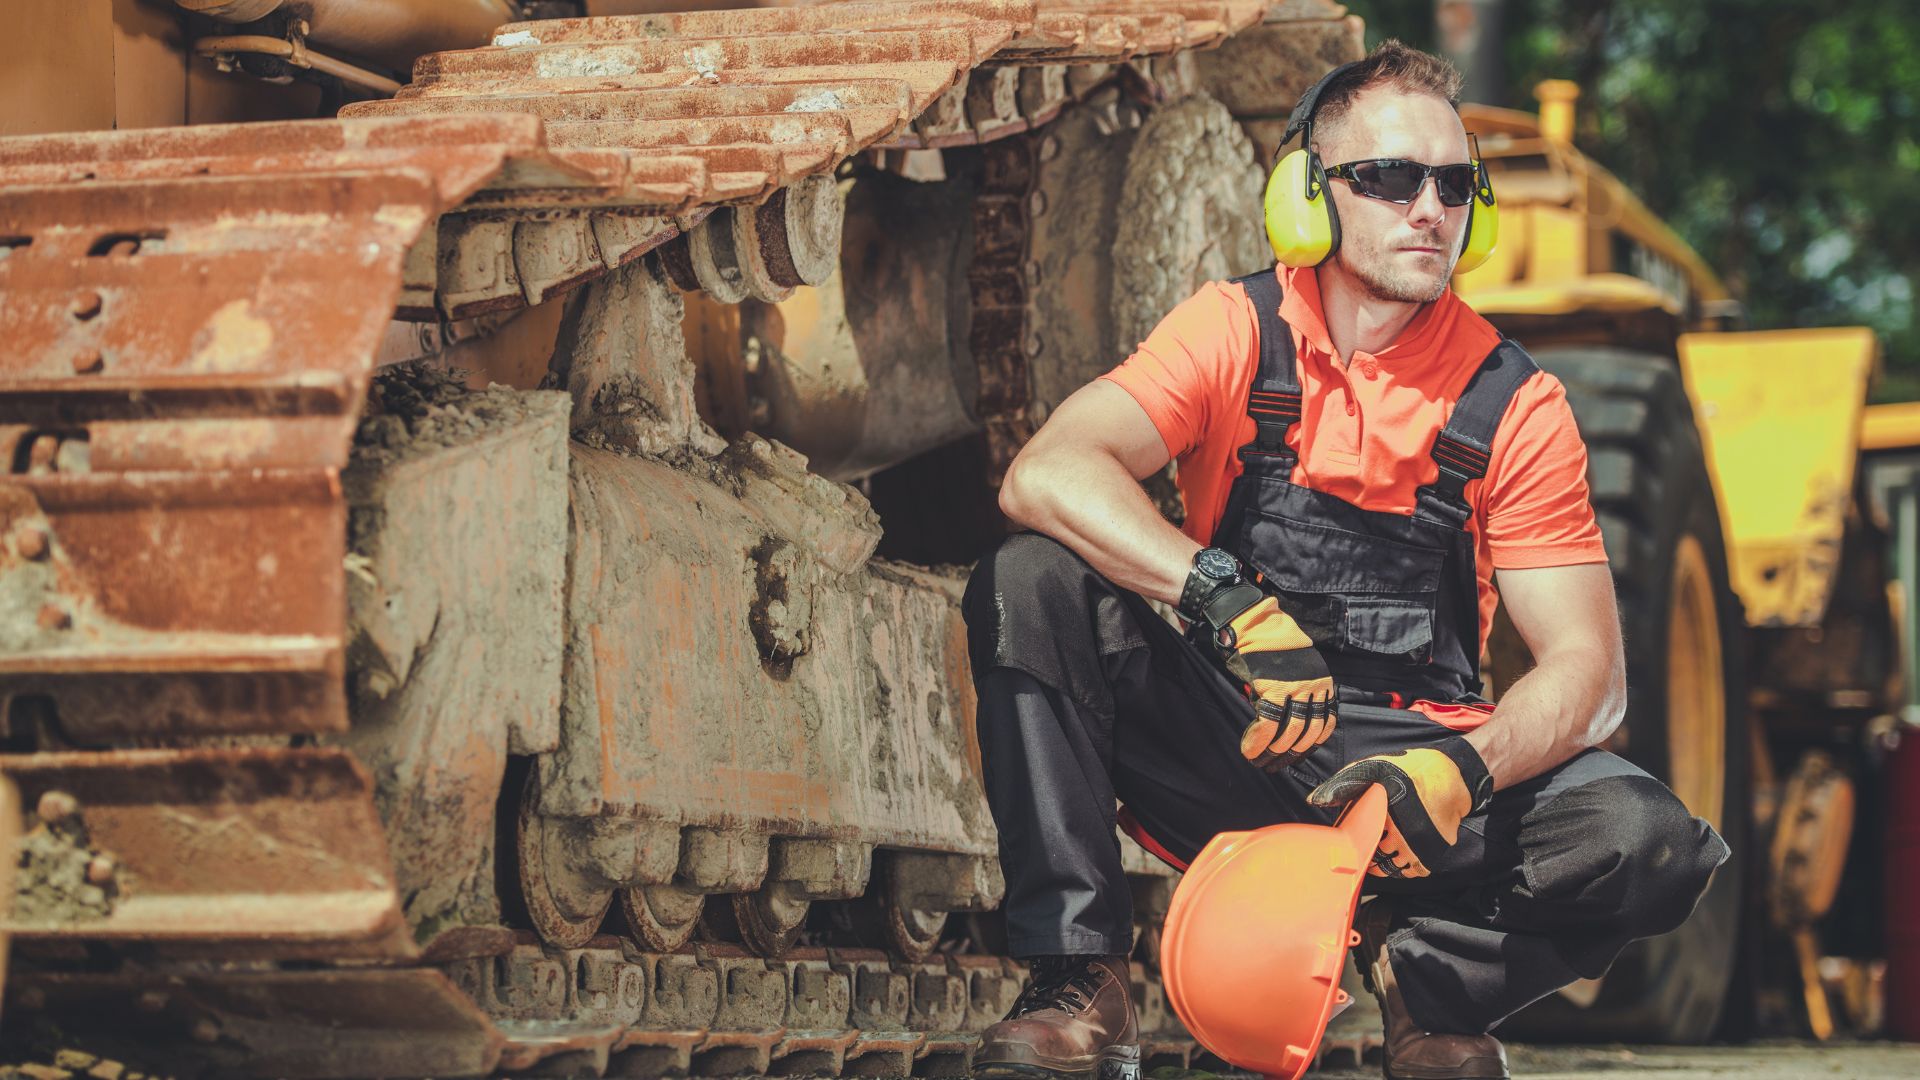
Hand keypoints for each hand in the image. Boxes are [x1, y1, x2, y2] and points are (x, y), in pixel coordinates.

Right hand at [1206, 589, 1336, 770]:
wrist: (1255, 624)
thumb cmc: (1270, 649)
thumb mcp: (1293, 674)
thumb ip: (1294, 699)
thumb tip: (1283, 730)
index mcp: (1323, 684)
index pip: (1325, 725)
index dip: (1309, 747)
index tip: (1293, 758)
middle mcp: (1314, 687)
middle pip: (1307, 733)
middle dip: (1289, 755)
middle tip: (1273, 767)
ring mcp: (1295, 687)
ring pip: (1289, 731)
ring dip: (1273, 752)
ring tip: (1260, 761)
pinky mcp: (1273, 687)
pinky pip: (1267, 722)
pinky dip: (1258, 740)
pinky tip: (1249, 750)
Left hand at [1306, 739, 1491, 877]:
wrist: (1452, 773)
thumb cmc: (1408, 768)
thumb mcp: (1372, 767)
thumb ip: (1344, 784)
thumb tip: (1314, 800)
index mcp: (1381, 812)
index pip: (1357, 841)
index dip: (1352, 843)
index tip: (1350, 842)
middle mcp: (1400, 833)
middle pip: (1375, 857)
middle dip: (1368, 855)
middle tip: (1365, 850)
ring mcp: (1418, 844)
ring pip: (1394, 868)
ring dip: (1385, 865)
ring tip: (1380, 856)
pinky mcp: (1434, 850)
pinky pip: (1415, 870)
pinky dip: (1406, 868)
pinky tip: (1400, 857)